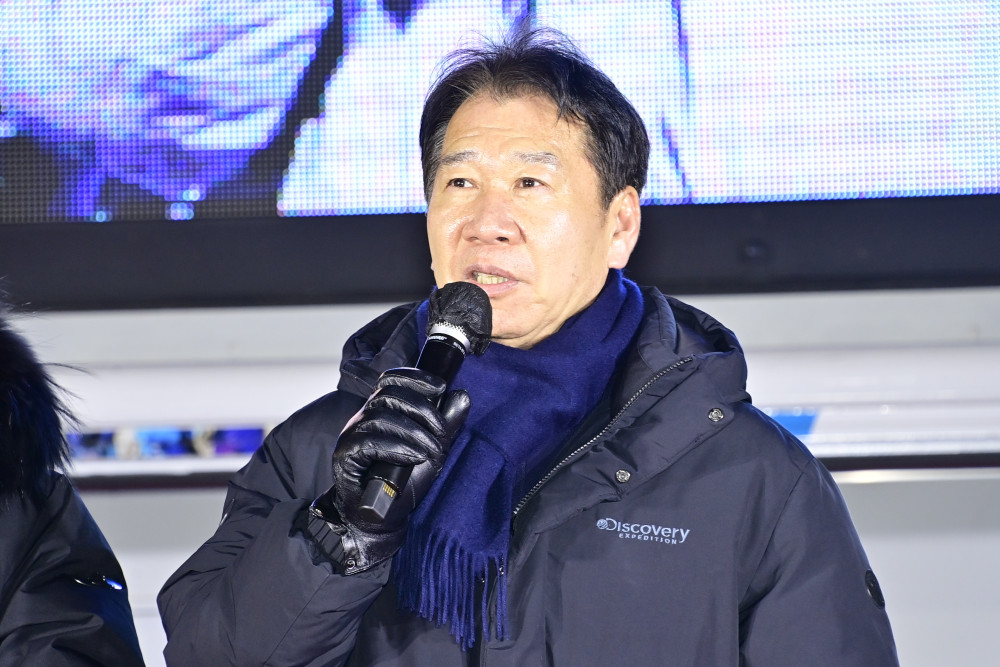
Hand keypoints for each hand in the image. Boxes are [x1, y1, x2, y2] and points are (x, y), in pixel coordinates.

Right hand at [309, 367, 468, 572]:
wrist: (383, 517)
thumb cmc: (404, 482)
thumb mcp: (433, 450)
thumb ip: (446, 424)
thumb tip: (462, 395)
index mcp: (381, 411)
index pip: (391, 379)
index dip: (414, 377)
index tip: (440, 387)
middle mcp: (363, 418)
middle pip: (389, 395)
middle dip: (422, 410)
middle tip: (441, 433)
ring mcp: (351, 436)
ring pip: (380, 417)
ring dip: (413, 433)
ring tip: (431, 451)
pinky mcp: (345, 456)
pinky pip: (369, 442)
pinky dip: (396, 447)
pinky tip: (414, 457)